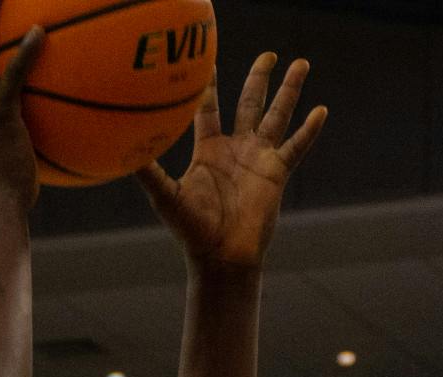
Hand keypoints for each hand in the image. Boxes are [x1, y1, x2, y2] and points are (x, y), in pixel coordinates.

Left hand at [138, 53, 325, 273]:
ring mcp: (259, 159)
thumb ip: (148, 172)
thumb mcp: (165, 196)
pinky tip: (322, 110)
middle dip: (259, 78)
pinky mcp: (277, 173)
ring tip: (301, 63)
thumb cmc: (191, 230)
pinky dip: (309, 130)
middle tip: (268, 55)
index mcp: (210, 150)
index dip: (210, 85)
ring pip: (278, 116)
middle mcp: (236, 149)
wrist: (222, 256)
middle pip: (250, 103)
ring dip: (290, 90)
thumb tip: (121, 149)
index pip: (210, 108)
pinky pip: (296, 147)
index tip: (209, 60)